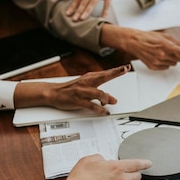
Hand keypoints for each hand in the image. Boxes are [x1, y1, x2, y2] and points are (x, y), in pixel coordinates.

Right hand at [14, 64, 130, 114]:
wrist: (53, 93)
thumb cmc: (71, 90)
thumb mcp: (88, 90)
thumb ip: (102, 94)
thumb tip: (113, 100)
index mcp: (89, 78)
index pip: (105, 73)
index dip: (116, 70)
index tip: (126, 67)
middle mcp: (86, 82)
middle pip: (103, 76)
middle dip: (115, 73)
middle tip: (124, 70)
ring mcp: (82, 91)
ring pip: (99, 93)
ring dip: (106, 99)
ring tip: (106, 103)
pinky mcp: (78, 100)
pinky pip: (92, 105)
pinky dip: (100, 110)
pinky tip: (104, 112)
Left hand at [65, 0, 142, 20]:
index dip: (72, 6)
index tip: (67, 13)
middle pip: (84, 1)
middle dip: (78, 10)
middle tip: (74, 19)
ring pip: (93, 2)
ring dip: (87, 11)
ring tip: (82, 19)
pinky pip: (107, 4)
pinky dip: (104, 11)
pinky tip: (102, 18)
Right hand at [101, 25, 179, 69]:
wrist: (134, 42)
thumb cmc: (149, 37)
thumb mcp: (165, 36)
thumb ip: (179, 43)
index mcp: (166, 45)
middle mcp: (162, 55)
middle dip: (179, 54)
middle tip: (170, 48)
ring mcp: (158, 62)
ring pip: (174, 63)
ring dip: (172, 58)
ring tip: (162, 51)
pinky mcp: (154, 67)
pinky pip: (167, 67)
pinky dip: (166, 62)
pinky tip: (158, 56)